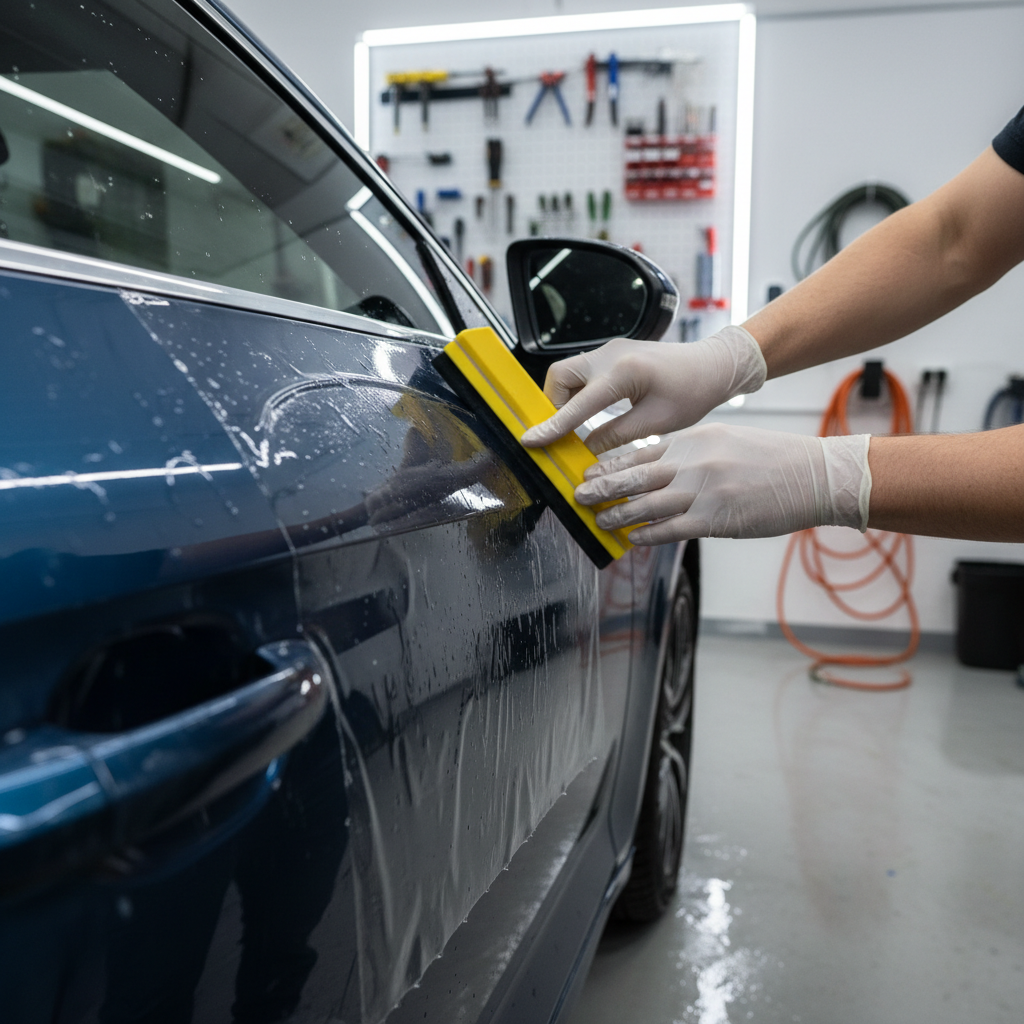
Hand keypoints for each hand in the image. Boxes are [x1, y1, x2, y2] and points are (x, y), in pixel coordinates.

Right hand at [519, 325, 766, 453]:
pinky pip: (583, 371)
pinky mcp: (613, 353)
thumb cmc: (693, 391)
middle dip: (552, 405)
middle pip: (559, 376)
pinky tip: (590, 413)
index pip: (577, 404)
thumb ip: (616, 436)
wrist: (713, 365)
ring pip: (568, 372)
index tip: (531, 441)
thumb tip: (585, 450)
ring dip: (564, 399)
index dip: (552, 426)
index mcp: (623, 373)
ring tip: (575, 426)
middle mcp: (610, 355)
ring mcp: (610, 350)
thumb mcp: (656, 422)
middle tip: (558, 432)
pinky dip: (578, 392)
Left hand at [573, 423, 870, 543]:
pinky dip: (647, 534)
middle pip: (635, 476)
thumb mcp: (725, 441)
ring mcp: (704, 491)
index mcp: (695, 439)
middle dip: (603, 488)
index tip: (589, 472)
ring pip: (647, 505)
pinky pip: (671, 529)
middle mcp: (694, 463)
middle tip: (579, 495)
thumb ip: (690, 453)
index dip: (610, 464)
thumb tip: (657, 469)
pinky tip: (632, 538)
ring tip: (599, 521)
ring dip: (618, 515)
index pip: (641, 451)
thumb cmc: (771, 458)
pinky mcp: (715, 519)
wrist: (813, 476)